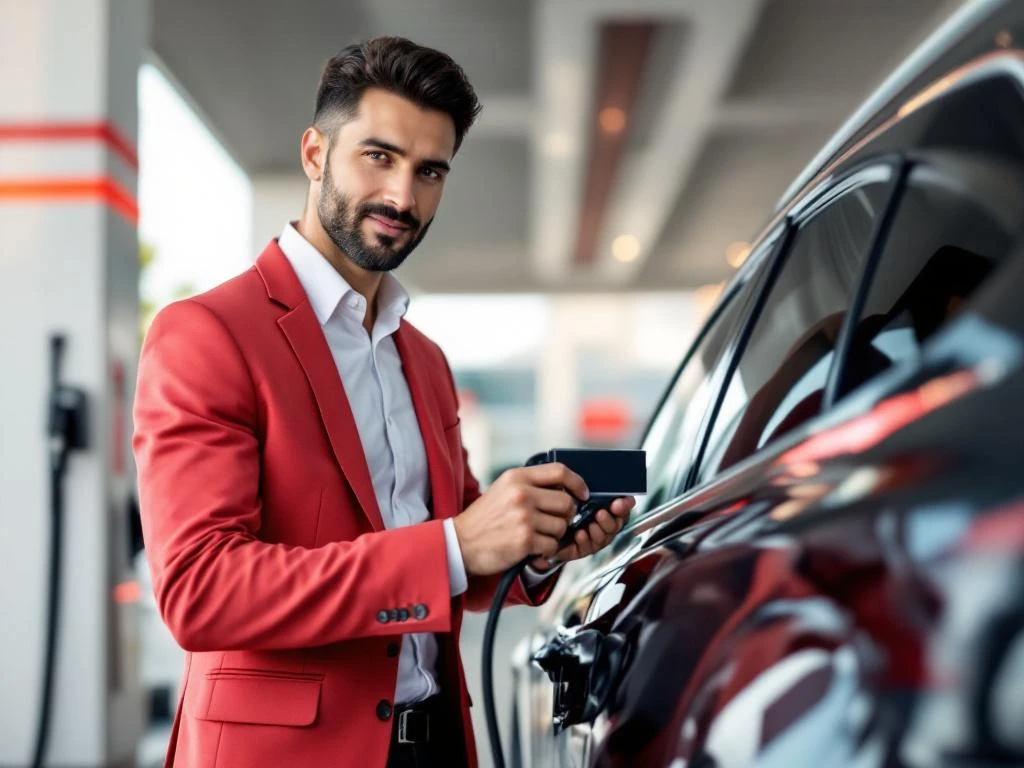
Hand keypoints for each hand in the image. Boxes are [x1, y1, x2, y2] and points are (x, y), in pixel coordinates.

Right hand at [452, 463, 587, 575]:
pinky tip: (532, 548)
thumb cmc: (484, 519)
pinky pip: (553, 545)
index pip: (559, 472)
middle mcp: (521, 494)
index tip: (582, 494)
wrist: (460, 543)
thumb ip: (530, 485)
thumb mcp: (503, 489)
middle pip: (567, 502)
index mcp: (517, 477)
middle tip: (552, 522)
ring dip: (555, 535)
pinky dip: (546, 550)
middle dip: (565, 516)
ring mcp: (524, 517)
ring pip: (562, 526)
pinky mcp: (525, 539)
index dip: (577, 483)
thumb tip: (566, 490)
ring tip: (537, 536)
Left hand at [529, 496, 635, 571]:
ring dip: (601, 529)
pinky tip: (581, 533)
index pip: (620, 506)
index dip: (625, 504)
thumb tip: (595, 483)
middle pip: (616, 523)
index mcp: (600, 505)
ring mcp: (590, 536)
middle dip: (613, 519)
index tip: (620, 502)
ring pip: (605, 537)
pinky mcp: (579, 548)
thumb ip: (583, 486)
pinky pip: (587, 548)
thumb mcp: (568, 488)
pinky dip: (586, 541)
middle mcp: (598, 522)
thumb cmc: (552, 503)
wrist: (534, 521)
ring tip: (594, 521)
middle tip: (604, 512)